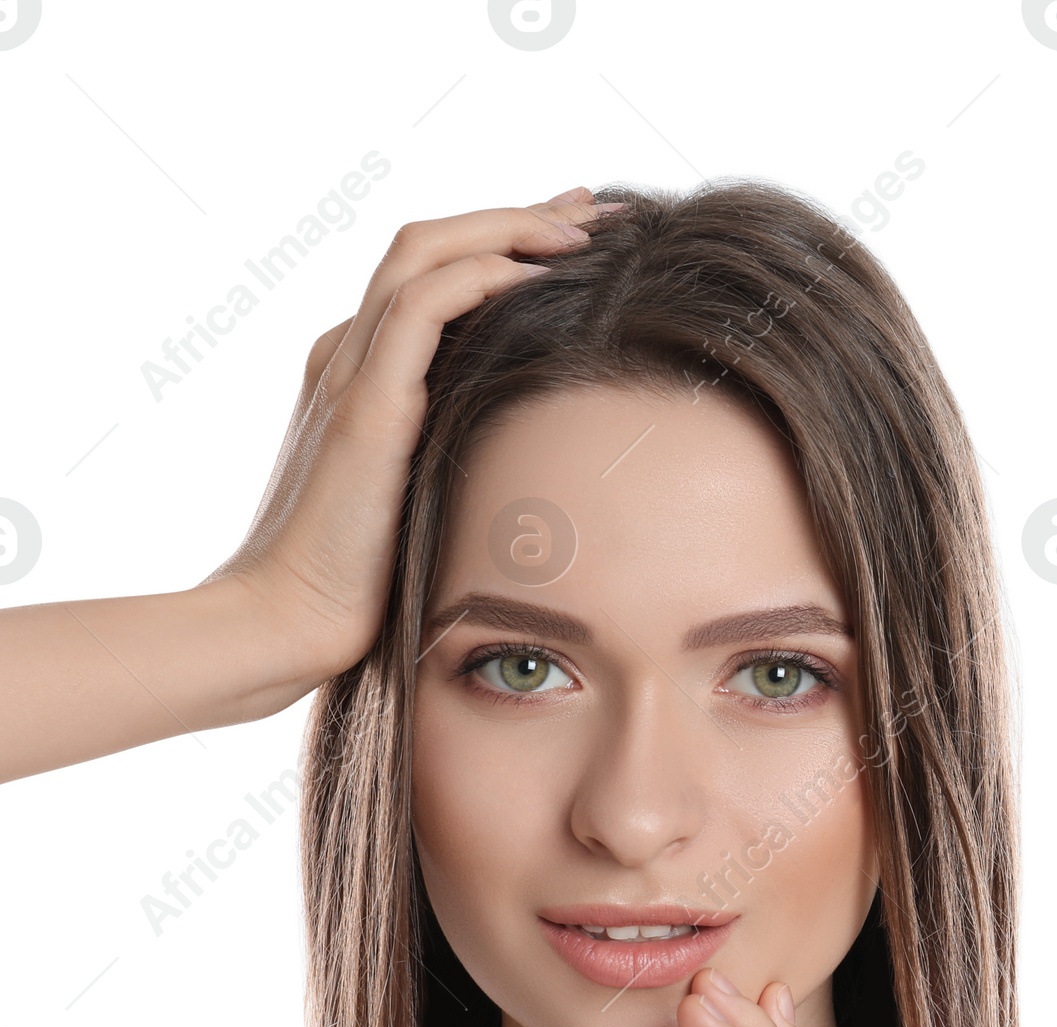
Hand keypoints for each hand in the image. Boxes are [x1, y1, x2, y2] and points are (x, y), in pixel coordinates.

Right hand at [201, 186, 623, 685]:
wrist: (290, 625)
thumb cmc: (363, 587)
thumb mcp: (424, 505)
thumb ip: (459, 462)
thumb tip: (535, 464)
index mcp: (364, 373)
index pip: (439, 278)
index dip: (510, 247)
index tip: (584, 241)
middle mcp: (351, 354)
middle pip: (435, 245)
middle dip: (522, 217)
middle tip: (600, 206)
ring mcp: (350, 372)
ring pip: (426, 251)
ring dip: (510, 227)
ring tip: (583, 226)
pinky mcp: (362, 406)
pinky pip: (419, 307)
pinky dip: (481, 276)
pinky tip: (539, 275)